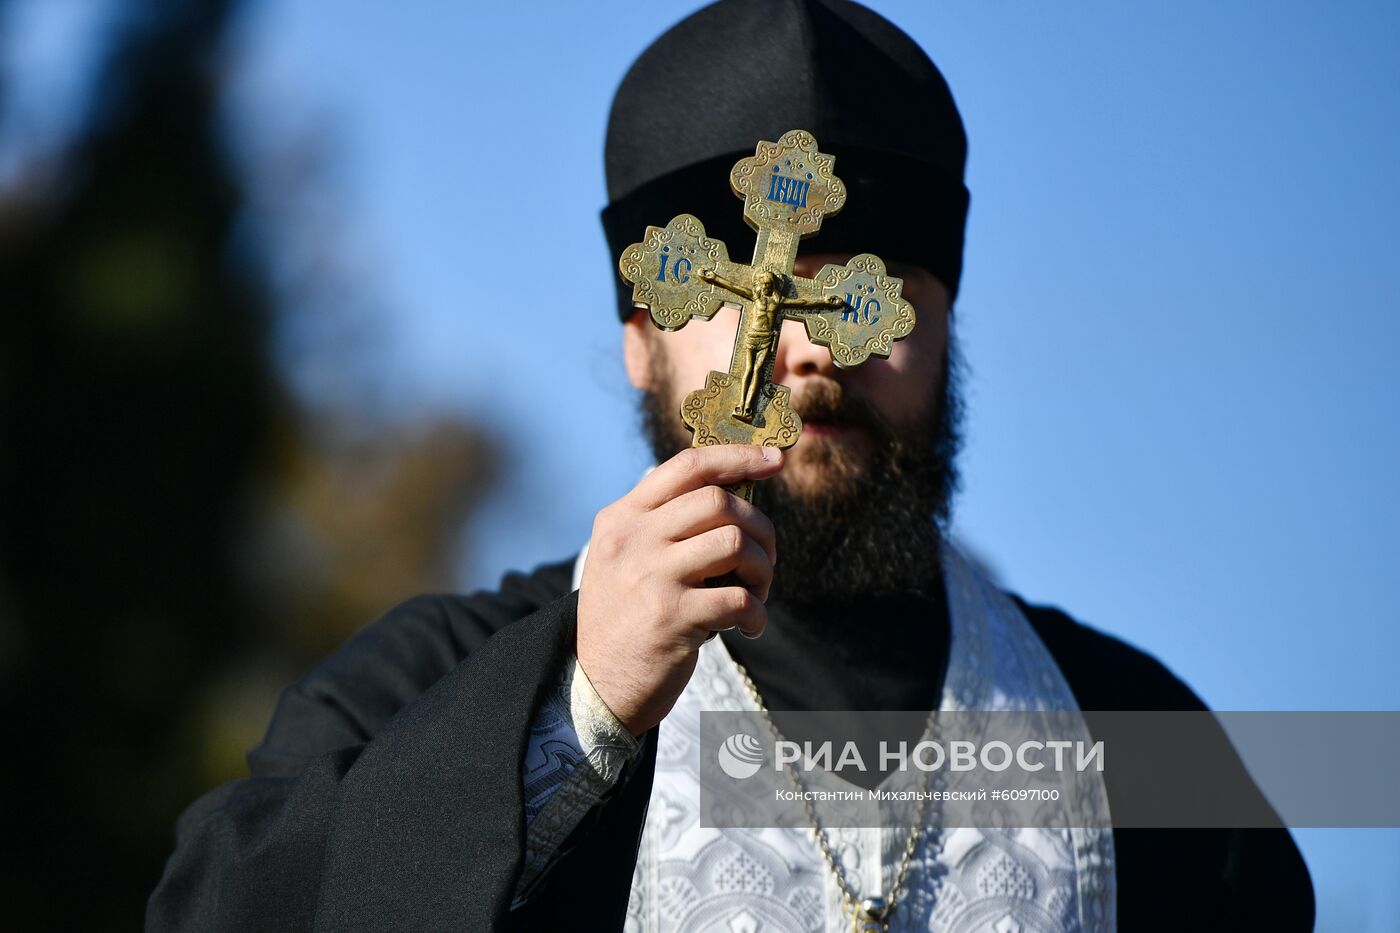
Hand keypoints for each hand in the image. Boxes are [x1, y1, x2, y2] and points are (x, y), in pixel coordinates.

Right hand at [576, 445, 781, 735]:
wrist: (596, 684)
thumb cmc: (626, 617)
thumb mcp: (626, 558)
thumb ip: (665, 525)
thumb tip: (738, 494)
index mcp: (622, 518)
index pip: (686, 467)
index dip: (737, 456)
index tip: (774, 459)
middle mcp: (632, 540)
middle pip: (718, 501)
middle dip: (759, 526)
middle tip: (766, 557)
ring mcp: (650, 576)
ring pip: (735, 542)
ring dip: (762, 570)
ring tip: (757, 593)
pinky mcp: (670, 617)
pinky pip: (738, 599)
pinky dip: (757, 613)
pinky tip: (750, 626)